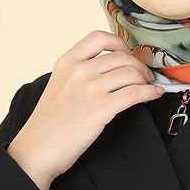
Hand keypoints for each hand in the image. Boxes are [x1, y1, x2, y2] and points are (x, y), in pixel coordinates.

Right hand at [7, 30, 163, 189]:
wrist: (36, 150)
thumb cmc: (47, 126)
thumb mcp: (57, 87)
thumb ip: (78, 74)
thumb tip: (107, 71)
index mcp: (66, 63)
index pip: (99, 38)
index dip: (120, 44)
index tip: (128, 55)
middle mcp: (78, 71)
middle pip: (122, 57)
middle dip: (139, 66)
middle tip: (144, 76)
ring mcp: (90, 88)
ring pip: (131, 73)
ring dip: (146, 80)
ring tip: (148, 87)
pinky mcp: (101, 108)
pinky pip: (135, 92)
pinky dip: (150, 92)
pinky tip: (154, 95)